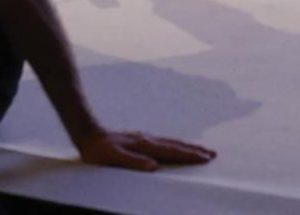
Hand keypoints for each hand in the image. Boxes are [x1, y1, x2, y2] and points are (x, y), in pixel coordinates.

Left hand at [76, 128, 215, 171]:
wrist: (86, 133)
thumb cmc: (98, 150)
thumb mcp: (113, 157)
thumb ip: (132, 161)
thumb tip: (153, 166)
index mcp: (144, 145)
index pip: (172, 151)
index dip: (190, 155)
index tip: (207, 158)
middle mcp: (146, 140)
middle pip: (175, 145)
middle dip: (194, 150)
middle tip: (213, 154)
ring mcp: (143, 138)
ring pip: (169, 142)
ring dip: (186, 146)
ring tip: (200, 149)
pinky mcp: (137, 139)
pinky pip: (161, 142)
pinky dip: (173, 145)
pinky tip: (174, 147)